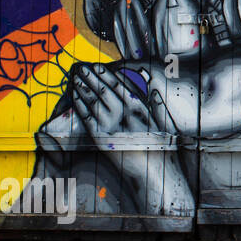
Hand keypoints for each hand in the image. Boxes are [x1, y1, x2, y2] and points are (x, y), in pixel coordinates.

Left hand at [69, 65, 190, 215]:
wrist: (153, 174)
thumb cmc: (161, 149)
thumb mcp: (165, 124)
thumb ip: (158, 106)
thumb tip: (153, 89)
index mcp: (141, 110)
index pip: (120, 87)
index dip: (107, 75)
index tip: (98, 66)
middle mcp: (126, 116)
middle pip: (105, 92)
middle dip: (92, 78)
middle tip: (81, 67)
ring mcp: (112, 128)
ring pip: (94, 103)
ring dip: (83, 89)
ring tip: (75, 77)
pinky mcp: (101, 140)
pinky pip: (88, 120)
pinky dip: (80, 106)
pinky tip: (75, 97)